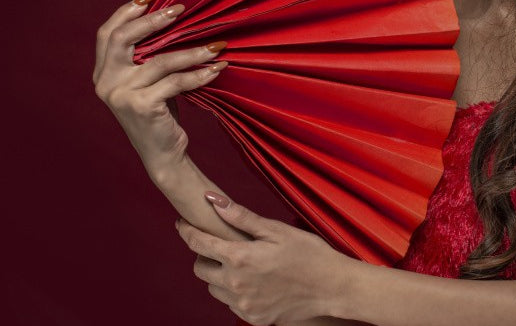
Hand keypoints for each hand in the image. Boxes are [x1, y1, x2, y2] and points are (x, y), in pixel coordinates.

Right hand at [93, 0, 226, 173]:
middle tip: (182, 9)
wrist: (162, 153)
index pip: (107, 33)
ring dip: (193, 51)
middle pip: (123, 38)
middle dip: (154, 20)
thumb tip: (172, 15)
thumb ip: (146, 55)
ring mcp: (120, 95)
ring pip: (160, 60)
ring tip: (217, 46)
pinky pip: (176, 82)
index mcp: (103, 72)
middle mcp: (105, 82)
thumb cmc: (160, 110)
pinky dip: (199, 74)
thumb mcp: (148, 80)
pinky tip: (217, 69)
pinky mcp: (141, 106)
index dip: (127, 11)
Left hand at [176, 193, 350, 325]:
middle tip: (221, 244)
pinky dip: (234, 291)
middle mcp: (236, 285)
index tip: (182, 224)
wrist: (332, 287)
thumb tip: (212, 201)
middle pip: (200, 269)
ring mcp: (243, 305)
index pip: (198, 244)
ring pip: (213, 289)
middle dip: (205, 255)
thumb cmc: (309, 254)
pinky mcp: (253, 318)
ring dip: (219, 275)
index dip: (186, 231)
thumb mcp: (276, 230)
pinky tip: (254, 281)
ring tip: (241, 263)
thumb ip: (241, 217)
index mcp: (240, 258)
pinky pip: (230, 304)